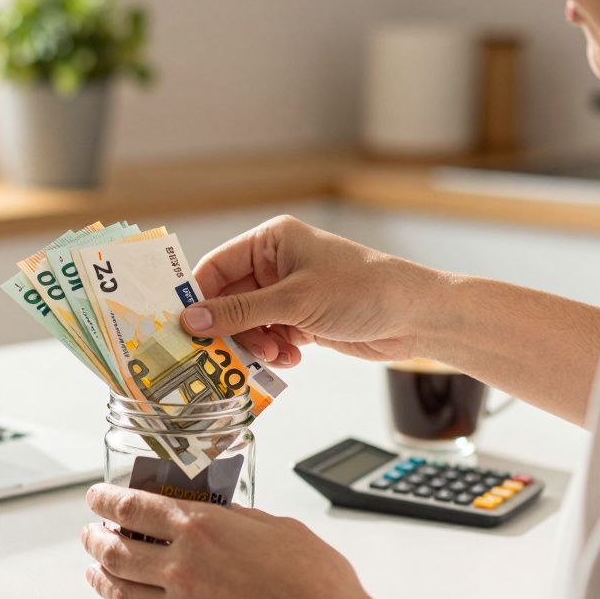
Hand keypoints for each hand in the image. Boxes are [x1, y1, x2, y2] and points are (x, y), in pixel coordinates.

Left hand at [81, 483, 460, 598]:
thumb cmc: (315, 584)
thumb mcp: (276, 527)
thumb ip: (237, 518)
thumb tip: (219, 514)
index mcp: (201, 526)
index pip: (133, 505)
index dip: (106, 499)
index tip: (96, 498)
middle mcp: (181, 564)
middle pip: (115, 548)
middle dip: (94, 537)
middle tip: (89, 533)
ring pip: (119, 589)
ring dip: (99, 575)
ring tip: (93, 569)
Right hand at [180, 215, 446, 366]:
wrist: (416, 316)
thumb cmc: (363, 290)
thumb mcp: (295, 301)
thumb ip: (240, 313)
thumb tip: (191, 321)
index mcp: (271, 242)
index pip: (215, 267)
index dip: (197, 298)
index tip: (183, 328)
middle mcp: (276, 264)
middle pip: (228, 302)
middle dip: (232, 330)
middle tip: (228, 355)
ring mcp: (289, 294)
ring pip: (247, 325)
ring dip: (256, 345)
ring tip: (276, 353)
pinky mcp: (302, 319)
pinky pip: (269, 338)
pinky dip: (274, 351)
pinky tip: (292, 356)